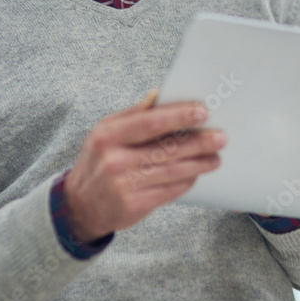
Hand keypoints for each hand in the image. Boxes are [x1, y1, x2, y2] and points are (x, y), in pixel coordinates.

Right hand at [64, 89, 225, 241]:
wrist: (79, 206)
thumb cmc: (98, 161)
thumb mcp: (104, 133)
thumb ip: (132, 114)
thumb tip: (158, 94)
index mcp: (108, 135)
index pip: (150, 122)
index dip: (179, 116)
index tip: (202, 111)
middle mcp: (115, 160)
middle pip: (166, 147)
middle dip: (198, 141)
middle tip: (220, 137)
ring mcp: (124, 185)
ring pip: (172, 170)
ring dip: (199, 164)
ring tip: (215, 158)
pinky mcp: (134, 205)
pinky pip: (169, 191)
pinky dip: (186, 181)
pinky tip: (196, 174)